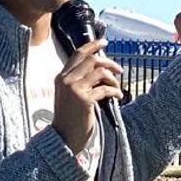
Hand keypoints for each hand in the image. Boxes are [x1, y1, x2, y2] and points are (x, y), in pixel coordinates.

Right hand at [52, 38, 122, 153]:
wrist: (63, 139)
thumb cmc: (68, 119)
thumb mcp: (69, 96)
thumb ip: (79, 82)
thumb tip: (99, 69)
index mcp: (61, 78)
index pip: (77, 54)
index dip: (92, 45)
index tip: (104, 42)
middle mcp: (66, 80)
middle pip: (92, 60)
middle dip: (109, 62)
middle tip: (119, 70)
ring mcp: (74, 89)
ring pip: (100, 72)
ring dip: (113, 79)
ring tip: (116, 88)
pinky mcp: (84, 100)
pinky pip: (105, 89)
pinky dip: (115, 91)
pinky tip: (118, 97)